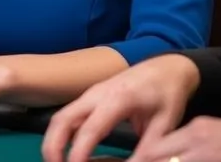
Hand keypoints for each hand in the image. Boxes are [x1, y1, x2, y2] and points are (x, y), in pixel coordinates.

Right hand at [41, 54, 199, 161]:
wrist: (166, 67)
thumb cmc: (167, 95)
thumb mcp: (164, 126)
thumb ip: (147, 150)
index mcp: (118, 99)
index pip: (90, 129)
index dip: (78, 152)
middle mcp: (97, 94)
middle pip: (62, 119)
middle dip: (53, 146)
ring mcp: (90, 94)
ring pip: (60, 116)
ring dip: (53, 141)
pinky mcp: (89, 97)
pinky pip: (67, 115)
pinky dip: (60, 134)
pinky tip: (64, 152)